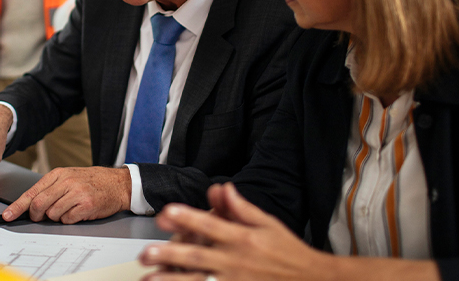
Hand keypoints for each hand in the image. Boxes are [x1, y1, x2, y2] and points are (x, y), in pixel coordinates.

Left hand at [2, 167, 131, 223]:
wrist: (118, 183)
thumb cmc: (92, 181)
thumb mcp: (69, 177)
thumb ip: (50, 189)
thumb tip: (31, 205)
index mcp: (59, 174)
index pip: (32, 192)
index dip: (18, 206)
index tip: (9, 215)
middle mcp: (66, 182)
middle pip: (39, 204)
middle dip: (37, 215)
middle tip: (42, 217)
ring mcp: (76, 193)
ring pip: (52, 214)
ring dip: (57, 217)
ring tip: (69, 208)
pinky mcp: (86, 205)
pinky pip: (67, 220)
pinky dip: (70, 220)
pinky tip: (79, 212)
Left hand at [139, 183, 439, 280]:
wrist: (313, 280)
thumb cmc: (288, 251)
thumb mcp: (267, 223)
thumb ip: (242, 207)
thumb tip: (221, 188)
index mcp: (242, 238)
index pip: (210, 225)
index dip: (188, 217)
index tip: (166, 212)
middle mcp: (235, 261)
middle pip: (197, 256)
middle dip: (170, 254)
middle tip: (145, 253)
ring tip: (149, 280)